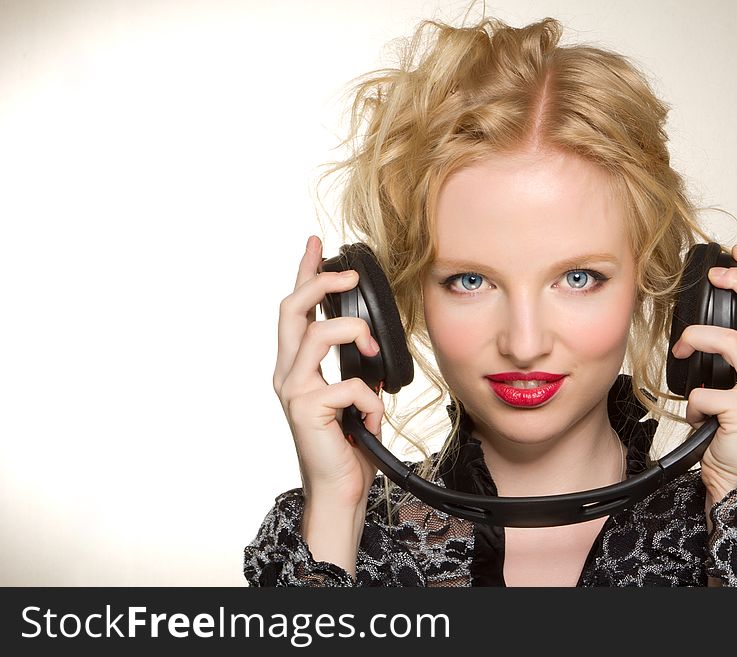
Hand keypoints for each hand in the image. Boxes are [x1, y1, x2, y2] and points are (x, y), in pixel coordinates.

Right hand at [272, 235, 384, 509]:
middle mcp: (287, 373)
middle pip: (292, 307)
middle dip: (321, 281)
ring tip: (372, 354)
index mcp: (296, 365)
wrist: (341, 490)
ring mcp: (293, 390)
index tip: (316, 243)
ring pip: (319, 332)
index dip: (304, 272)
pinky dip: (370, 400)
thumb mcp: (351, 395)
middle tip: (348, 273)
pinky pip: (349, 384)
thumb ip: (351, 368)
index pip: (296, 309)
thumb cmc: (346, 444)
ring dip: (355, 333)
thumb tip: (368, 345)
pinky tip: (370, 419)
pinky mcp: (306, 410)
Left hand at [671, 243, 736, 501]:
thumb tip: (695, 330)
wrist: (733, 479)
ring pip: (732, 342)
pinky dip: (692, 401)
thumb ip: (725, 360)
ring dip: (696, 339)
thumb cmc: (728, 432)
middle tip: (718, 273)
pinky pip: (705, 390)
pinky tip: (696, 414)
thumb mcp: (731, 387)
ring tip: (680, 350)